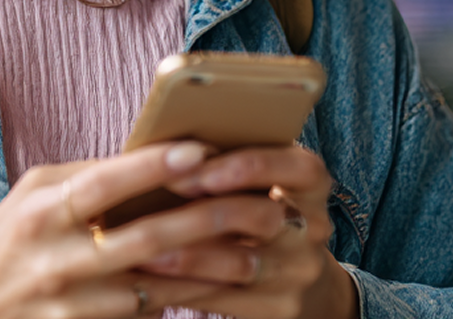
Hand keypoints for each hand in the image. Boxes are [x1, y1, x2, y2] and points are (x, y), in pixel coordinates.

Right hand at [0, 142, 252, 317]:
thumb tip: (151, 155)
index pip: (102, 184)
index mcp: (39, 211)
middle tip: (255, 207)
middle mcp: (55, 258)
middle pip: (143, 238)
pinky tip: (217, 290)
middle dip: (205, 222)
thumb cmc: (1, 246)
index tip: (199, 151)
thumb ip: (84, 179)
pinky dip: (183, 302)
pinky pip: (145, 316)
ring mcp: (71, 304)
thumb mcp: (29, 200)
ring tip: (251, 256)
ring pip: (156, 285)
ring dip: (209, 272)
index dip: (151, 167)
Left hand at [134, 145, 356, 318]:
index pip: (294, 166)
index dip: (245, 165)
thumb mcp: (258, 183)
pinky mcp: (282, 309)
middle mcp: (313, 227)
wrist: (300, 280)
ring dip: (184, 255)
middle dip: (202, 211)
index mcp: (310, 182)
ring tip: (138, 247)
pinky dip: (181, 288)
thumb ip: (225, 163)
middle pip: (261, 216)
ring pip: (239, 263)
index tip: (192, 161)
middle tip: (153, 208)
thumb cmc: (256, 211)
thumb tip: (157, 149)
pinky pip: (225, 298)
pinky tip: (147, 281)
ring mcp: (300, 271)